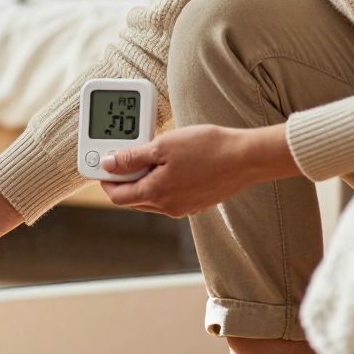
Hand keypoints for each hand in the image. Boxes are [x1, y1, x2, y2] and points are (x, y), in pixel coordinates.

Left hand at [99, 124, 299, 216]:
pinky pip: (172, 197)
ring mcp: (184, 208)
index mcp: (155, 194)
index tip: (105, 167)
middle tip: (126, 159)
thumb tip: (109, 165)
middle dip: (126, 181)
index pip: (118, 197)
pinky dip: (165, 185)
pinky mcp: (198, 203)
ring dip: (146, 182)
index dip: (107, 182)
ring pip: (153, 199)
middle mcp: (168, 207)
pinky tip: (174, 166)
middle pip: (134, 199)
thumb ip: (133, 158)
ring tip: (152, 158)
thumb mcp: (163, 146)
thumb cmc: (208, 148)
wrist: (248, 158)